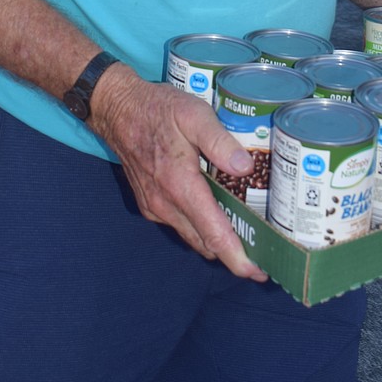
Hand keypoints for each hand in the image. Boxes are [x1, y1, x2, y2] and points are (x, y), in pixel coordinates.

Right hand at [92, 66, 267, 281]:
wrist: (117, 109)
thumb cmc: (157, 108)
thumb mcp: (193, 113)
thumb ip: (219, 141)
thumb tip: (245, 169)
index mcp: (180, 185)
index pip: (214, 234)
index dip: (238, 258)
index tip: (259, 272)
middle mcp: (166, 204)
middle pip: (206, 243)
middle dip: (234, 254)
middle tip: (264, 251)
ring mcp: (155, 207)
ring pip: (193, 237)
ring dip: (217, 242)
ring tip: (246, 234)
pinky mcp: (149, 204)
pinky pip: (180, 225)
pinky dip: (199, 227)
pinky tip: (215, 211)